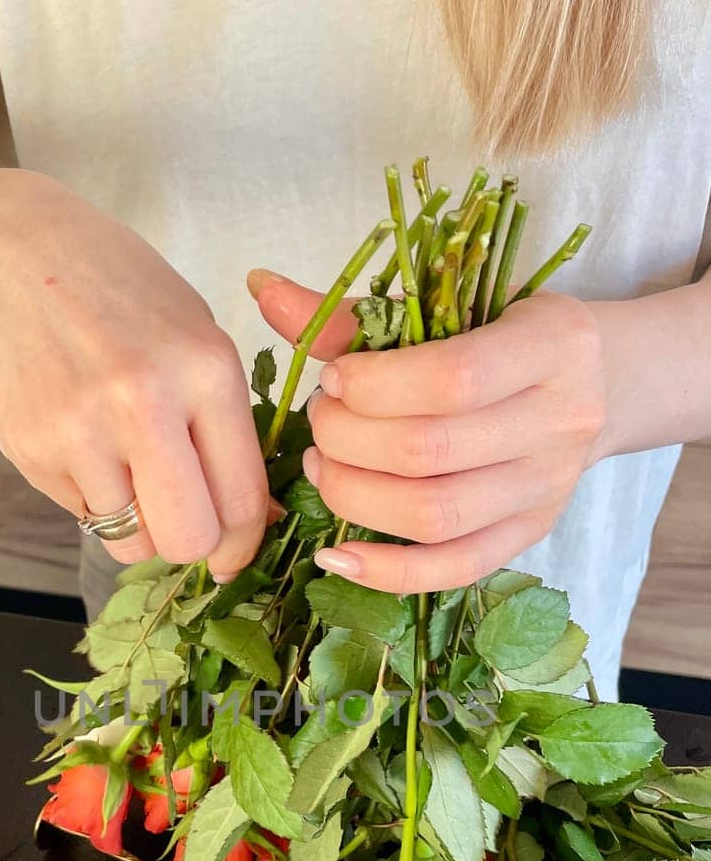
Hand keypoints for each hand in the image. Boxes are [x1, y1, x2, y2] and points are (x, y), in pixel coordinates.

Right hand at [0, 170, 268, 578]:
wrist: (5, 252)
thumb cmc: (116, 291)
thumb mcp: (194, 333)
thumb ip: (225, 424)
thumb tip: (254, 517)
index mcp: (205, 370)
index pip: (242, 500)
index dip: (241, 542)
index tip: (232, 549)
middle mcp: (145, 404)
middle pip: (188, 540)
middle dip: (191, 544)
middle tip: (181, 519)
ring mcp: (81, 431)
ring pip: (131, 543)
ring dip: (136, 521)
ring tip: (124, 464)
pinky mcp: (30, 450)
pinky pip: (83, 516)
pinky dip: (91, 495)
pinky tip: (81, 438)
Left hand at [251, 272, 606, 592]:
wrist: (597, 382)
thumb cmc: (507, 335)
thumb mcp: (454, 306)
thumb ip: (361, 311)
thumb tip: (262, 289)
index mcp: (550, 346)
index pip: (451, 380)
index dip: (373, 387)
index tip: (333, 379)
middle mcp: (559, 422)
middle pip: (430, 452)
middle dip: (348, 439)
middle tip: (321, 420)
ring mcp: (546, 489)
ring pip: (435, 515)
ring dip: (355, 495)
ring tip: (324, 466)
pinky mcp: (528, 535)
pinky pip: (453, 569)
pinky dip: (387, 571)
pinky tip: (336, 554)